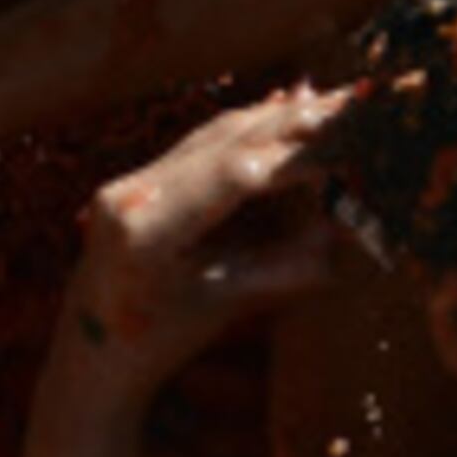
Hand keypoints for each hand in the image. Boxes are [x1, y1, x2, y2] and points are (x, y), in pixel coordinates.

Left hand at [63, 84, 360, 394]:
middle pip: (230, 141)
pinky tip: (292, 105)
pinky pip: (204, 141)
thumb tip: (348, 234)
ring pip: (219, 134)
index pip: (237, 174)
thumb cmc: (159, 342)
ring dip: (281, 116)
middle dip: (301, 121)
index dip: (302, 155)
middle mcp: (129, 196)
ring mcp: (128, 183)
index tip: (357, 140)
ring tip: (340, 101)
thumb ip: (283, 266)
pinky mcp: (136, 179)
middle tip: (364, 100)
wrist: (91, 356)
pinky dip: (251, 127)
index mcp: (145, 233)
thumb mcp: (223, 304)